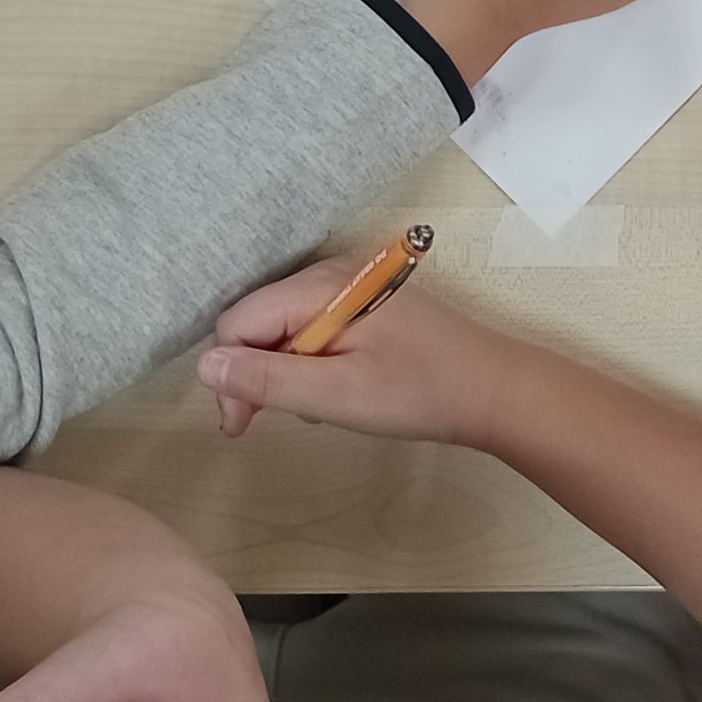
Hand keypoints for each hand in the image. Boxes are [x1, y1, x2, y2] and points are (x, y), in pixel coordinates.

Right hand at [200, 275, 524, 446]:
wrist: (495, 390)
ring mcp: (353, 287)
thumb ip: (268, 380)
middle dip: (254, 374)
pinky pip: (316, 330)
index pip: (239, 321)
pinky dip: (312, 364)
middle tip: (268, 424)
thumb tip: (206, 365)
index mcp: (322, 287)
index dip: (230, 374)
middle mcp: (332, 274)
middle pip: (259, 321)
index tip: (243, 426)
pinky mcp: (369, 305)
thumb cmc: (418, 392)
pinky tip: (338, 392)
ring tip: (317, 408)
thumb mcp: (337, 394)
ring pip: (286, 329)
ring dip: (285, 373)